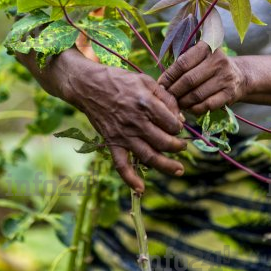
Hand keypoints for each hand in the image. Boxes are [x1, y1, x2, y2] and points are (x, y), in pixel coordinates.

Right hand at [53, 53, 185, 192]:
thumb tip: (179, 117)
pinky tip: (141, 189)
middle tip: (182, 146)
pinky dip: (130, 179)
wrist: (88, 86)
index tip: (178, 126)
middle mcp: (136, 122)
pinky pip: (121, 165)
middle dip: (177, 147)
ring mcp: (123, 134)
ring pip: (148, 156)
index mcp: (146, 104)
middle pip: (164, 142)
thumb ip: (165, 98)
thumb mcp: (146, 80)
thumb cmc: (119, 81)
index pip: (172, 124)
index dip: (179, 127)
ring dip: (166, 166)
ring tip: (178, 170)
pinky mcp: (112, 142)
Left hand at [158, 41, 248, 114]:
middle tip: (167, 97)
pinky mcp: (230, 93)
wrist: (239, 76)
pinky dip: (195, 109)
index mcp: (207, 48)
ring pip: (197, 94)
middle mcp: (218, 61)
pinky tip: (190, 108)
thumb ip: (182, 63)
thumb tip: (161, 82)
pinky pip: (207, 105)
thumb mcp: (200, 57)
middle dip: (174, 91)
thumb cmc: (210, 66)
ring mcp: (226, 78)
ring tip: (177, 104)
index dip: (169, 76)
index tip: (160, 85)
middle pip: (188, 80)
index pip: (182, 63)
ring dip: (183, 102)